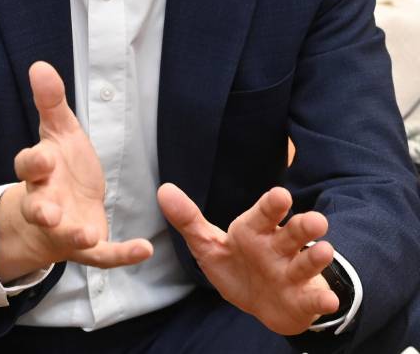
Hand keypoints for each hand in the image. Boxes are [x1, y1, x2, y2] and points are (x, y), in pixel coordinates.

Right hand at [0, 62, 151, 281]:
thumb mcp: (59, 130)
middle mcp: (48, 203)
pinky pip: (104, 256)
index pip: (29, 166)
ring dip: (75, 236)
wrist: (59, 211)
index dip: (35, 163)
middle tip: (48, 212)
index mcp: (40, 172)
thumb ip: (51, 101)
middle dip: (42, 210)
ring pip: (66, 235)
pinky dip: (122, 255)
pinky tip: (144, 249)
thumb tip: (39, 65)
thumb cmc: (58, 166)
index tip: (44, 159)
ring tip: (85, 236)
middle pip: (39, 208)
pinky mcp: (90, 248)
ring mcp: (67, 228)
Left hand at [157, 183, 339, 335]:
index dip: (272, 205)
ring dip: (316, 257)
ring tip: (325, 251)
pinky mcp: (301, 298)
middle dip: (304, 226)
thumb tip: (163, 190)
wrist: (263, 302)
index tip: (280, 195)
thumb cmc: (237, 265)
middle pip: (292, 233)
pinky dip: (322, 299)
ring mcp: (291, 273)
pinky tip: (329, 300)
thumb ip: (188, 220)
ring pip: (305, 262)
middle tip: (317, 220)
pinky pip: (313, 298)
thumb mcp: (209, 245)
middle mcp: (277, 247)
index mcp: (255, 231)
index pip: (264, 214)